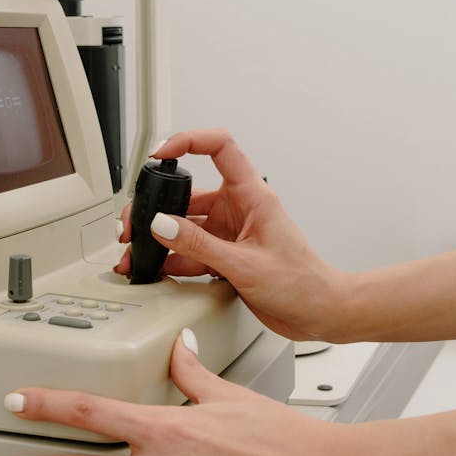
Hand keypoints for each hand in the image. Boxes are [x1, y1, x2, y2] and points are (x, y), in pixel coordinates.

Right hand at [115, 129, 351, 342]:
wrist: (319, 314)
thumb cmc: (302, 283)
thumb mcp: (245, 264)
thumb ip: (199, 245)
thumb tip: (162, 225)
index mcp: (252, 195)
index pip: (219, 147)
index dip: (188, 141)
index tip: (159, 154)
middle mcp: (238, 208)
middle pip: (188, 192)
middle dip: (157, 206)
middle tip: (136, 223)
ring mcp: (230, 232)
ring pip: (184, 225)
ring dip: (160, 238)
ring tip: (137, 253)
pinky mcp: (225, 255)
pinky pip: (189, 250)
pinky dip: (171, 259)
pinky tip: (156, 269)